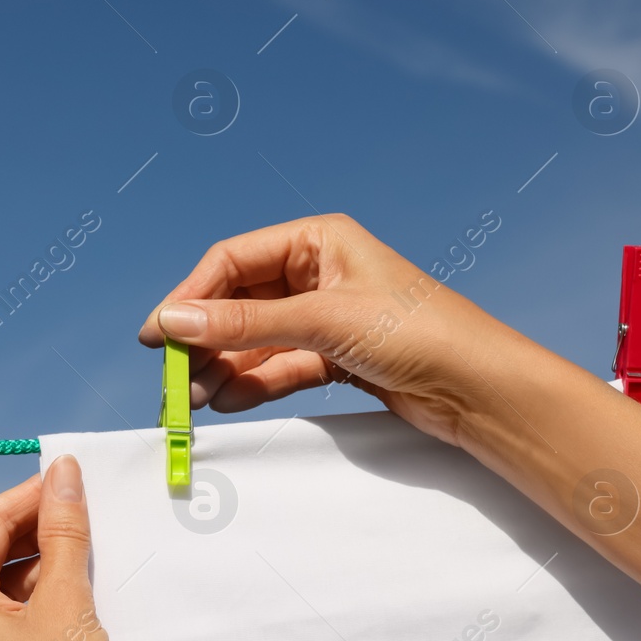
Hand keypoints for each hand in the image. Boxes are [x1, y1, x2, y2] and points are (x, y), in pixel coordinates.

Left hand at [0, 456, 165, 640]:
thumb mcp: (67, 597)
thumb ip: (63, 530)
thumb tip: (62, 475)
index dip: (27, 495)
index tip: (66, 477)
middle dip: (27, 526)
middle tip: (74, 508)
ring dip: (33, 560)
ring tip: (78, 550)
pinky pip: (1, 615)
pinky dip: (32, 594)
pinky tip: (69, 589)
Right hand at [141, 215, 640, 640]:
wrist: (482, 389)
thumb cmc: (417, 333)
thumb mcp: (322, 320)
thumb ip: (243, 322)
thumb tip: (171, 323)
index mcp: (318, 239)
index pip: (232, 259)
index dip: (190, 296)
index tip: (157, 336)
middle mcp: (319, 271)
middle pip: (238, 300)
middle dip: (204, 338)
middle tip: (173, 377)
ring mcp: (326, 315)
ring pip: (255, 337)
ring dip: (224, 366)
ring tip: (195, 400)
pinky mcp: (336, 355)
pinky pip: (278, 364)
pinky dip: (252, 382)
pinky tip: (228, 401)